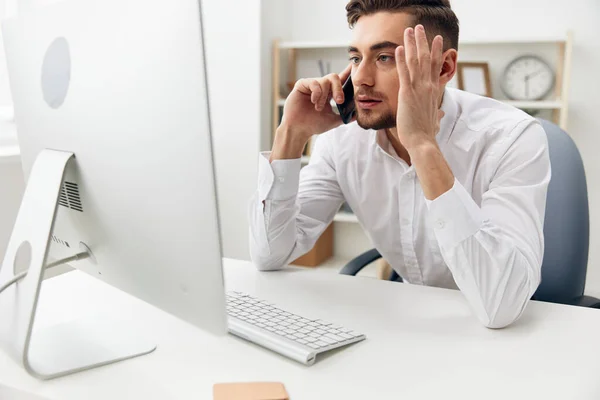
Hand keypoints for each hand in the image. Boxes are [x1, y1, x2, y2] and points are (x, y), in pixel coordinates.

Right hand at [280, 64, 351, 138]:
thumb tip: (357, 114)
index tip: (354, 66)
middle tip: (339, 101)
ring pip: (325, 80)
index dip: (347, 72)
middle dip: (338, 89)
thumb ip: (345, 116)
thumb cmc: (313, 125)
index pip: (340, 80)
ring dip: (324, 96)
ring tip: (318, 107)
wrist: (299, 129)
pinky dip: (317, 92)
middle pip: (334, 77)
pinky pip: (314, 82)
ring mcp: (311, 85)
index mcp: (329, 93)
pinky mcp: (302, 84)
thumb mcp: (333, 121)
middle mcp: (321, 87)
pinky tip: (313, 101)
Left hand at [394, 25, 444, 151]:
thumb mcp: (434, 120)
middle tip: (419, 28)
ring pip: (417, 61)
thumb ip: (437, 115)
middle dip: (423, 41)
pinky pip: (404, 72)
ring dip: (413, 44)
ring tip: (409, 31)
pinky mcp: (407, 93)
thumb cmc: (427, 134)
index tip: (437, 39)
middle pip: (427, 58)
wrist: (422, 141)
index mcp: (435, 91)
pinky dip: (402, 59)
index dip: (437, 51)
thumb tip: (440, 115)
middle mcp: (429, 86)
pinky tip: (399, 48)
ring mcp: (419, 88)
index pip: (437, 66)